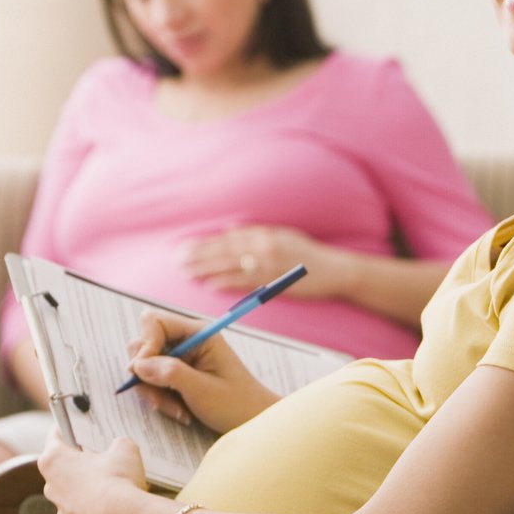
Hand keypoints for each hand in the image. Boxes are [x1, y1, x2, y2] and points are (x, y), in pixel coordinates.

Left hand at [36, 431, 149, 513]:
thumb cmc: (117, 481)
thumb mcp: (124, 448)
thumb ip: (119, 443)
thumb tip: (120, 447)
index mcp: (53, 460)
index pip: (56, 436)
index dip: (70, 427)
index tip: (81, 424)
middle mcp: (51, 485)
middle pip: (64, 465)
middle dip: (82, 459)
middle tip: (102, 451)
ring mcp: (62, 509)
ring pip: (74, 490)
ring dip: (89, 484)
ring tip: (115, 480)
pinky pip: (86, 510)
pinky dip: (97, 505)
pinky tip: (116, 502)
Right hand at [125, 310, 280, 433]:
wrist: (252, 421)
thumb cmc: (236, 404)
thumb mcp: (203, 390)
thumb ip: (170, 373)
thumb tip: (137, 365)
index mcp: (197, 333)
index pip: (153, 322)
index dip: (145, 345)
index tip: (143, 371)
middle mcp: (186, 340)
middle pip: (143, 344)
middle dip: (146, 375)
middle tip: (161, 401)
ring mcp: (179, 357)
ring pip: (144, 366)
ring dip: (154, 391)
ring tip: (177, 412)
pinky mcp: (176, 373)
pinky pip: (152, 381)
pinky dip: (159, 398)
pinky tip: (179, 412)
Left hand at [180, 225, 340, 298]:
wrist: (335, 270)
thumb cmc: (308, 253)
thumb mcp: (283, 234)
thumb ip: (256, 231)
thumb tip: (230, 228)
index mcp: (264, 234)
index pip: (227, 238)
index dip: (205, 243)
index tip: (186, 247)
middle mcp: (263, 246)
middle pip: (224, 250)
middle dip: (199, 255)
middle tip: (178, 260)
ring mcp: (268, 265)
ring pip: (230, 266)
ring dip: (207, 269)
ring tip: (187, 272)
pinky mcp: (273, 283)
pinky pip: (245, 283)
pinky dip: (226, 283)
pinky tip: (210, 285)